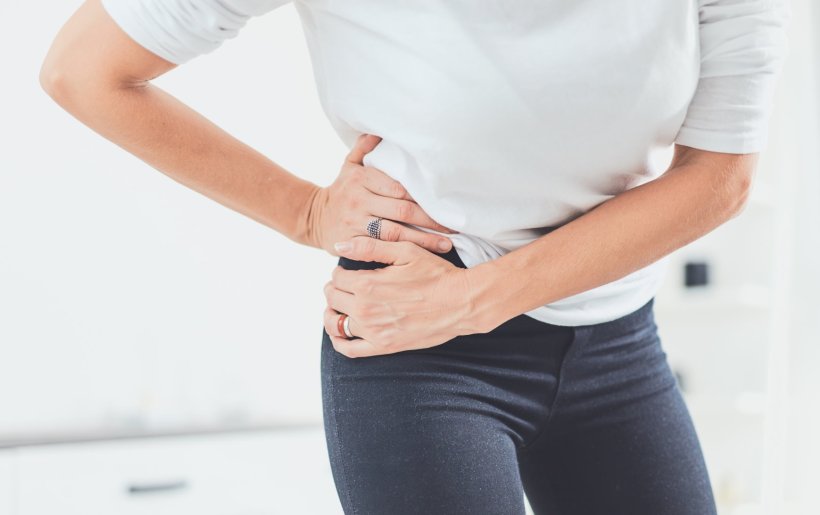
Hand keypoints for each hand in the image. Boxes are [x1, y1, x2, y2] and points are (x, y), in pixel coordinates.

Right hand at [306, 133, 458, 255]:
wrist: (312, 217)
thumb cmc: (341, 190)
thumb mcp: (348, 166)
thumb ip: (364, 149)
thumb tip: (379, 130)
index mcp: (362, 179)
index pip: (399, 188)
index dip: (423, 198)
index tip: (445, 204)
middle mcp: (359, 200)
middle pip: (402, 211)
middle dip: (430, 221)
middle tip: (454, 227)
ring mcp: (355, 223)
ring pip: (395, 233)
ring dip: (423, 240)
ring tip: (447, 245)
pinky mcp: (352, 243)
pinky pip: (382, 249)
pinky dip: (402, 253)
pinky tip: (421, 257)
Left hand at [322, 236, 482, 357]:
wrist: (461, 303)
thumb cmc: (436, 274)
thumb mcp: (405, 251)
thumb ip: (369, 246)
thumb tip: (339, 245)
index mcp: (368, 284)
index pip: (337, 277)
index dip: (341, 271)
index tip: (349, 270)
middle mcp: (366, 310)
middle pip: (332, 298)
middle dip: (335, 288)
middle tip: (345, 285)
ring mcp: (373, 331)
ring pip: (335, 323)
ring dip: (331, 313)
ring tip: (338, 306)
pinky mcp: (384, 346)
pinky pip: (349, 349)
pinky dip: (339, 341)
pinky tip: (341, 332)